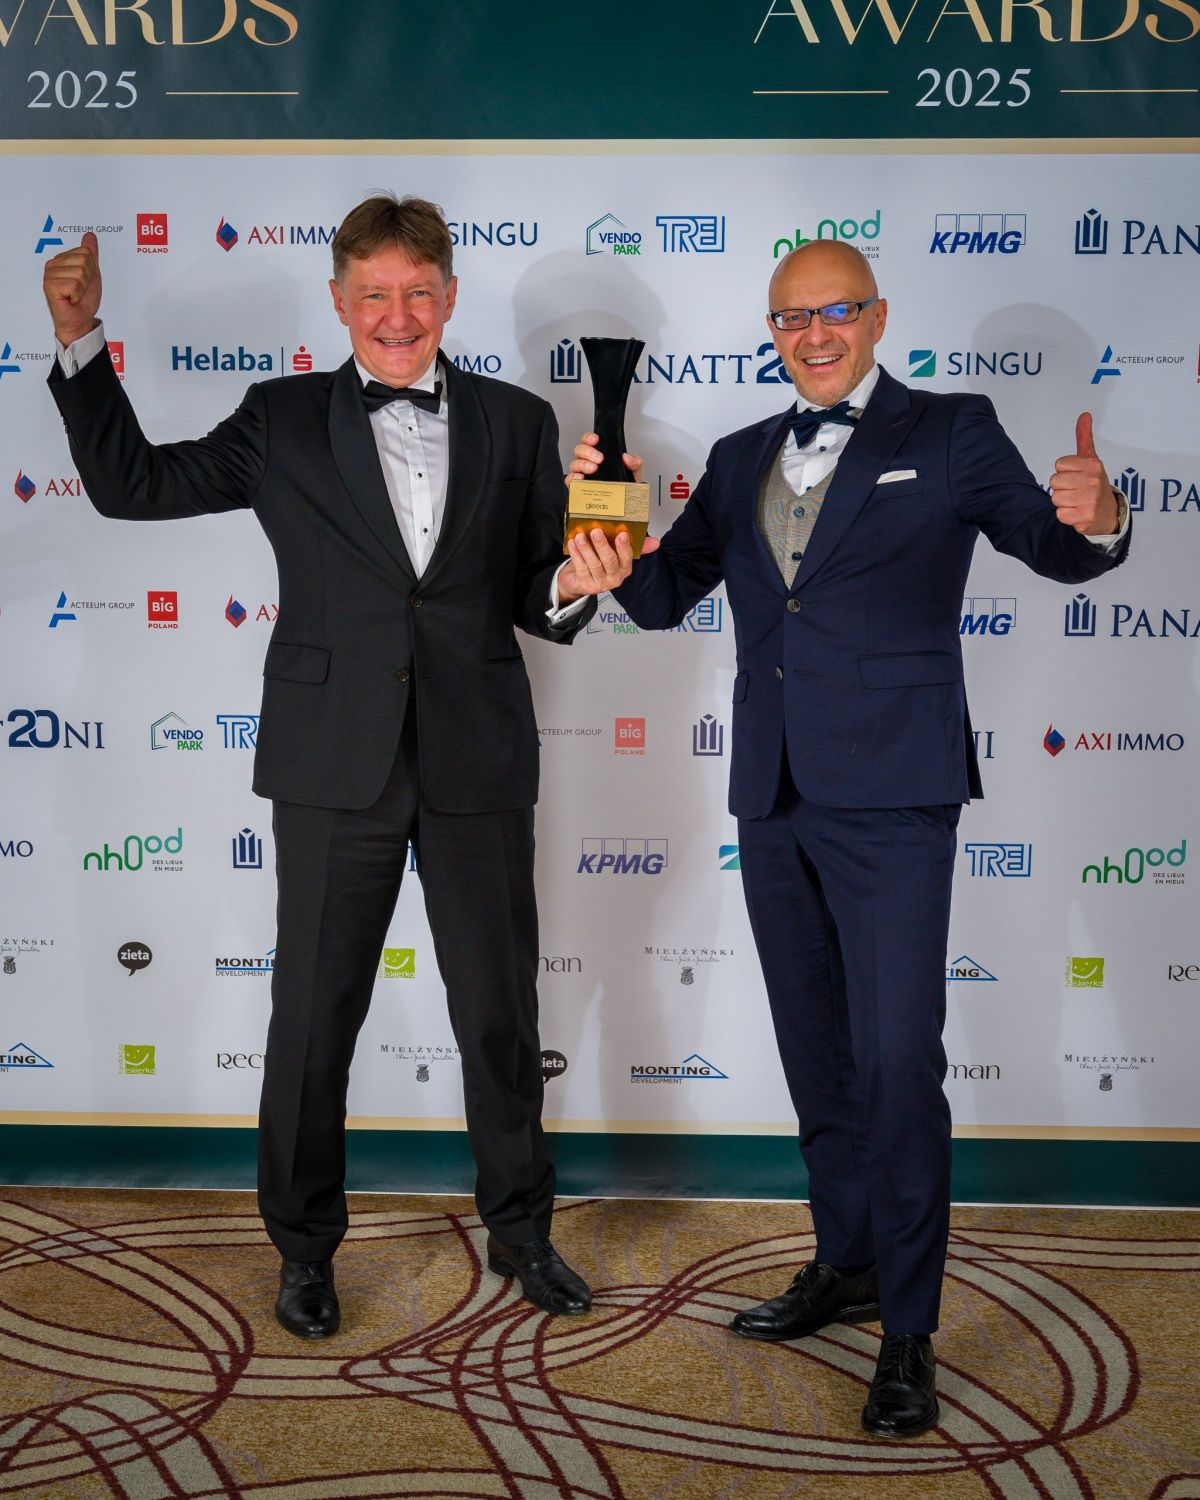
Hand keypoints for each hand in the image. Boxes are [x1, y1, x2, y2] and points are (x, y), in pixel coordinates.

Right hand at [43, 231, 101, 345]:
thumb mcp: (92, 274)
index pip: (85, 252)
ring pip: (79, 273)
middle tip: (80, 290)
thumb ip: (91, 254)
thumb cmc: (83, 301)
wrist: (80, 321)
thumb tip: (90, 236)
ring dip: (82, 288)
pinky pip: (73, 284)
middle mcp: (53, 265)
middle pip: (83, 261)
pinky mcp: (49, 286)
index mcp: (61, 259)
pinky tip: (70, 299)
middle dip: (87, 279)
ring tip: (75, 295)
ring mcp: (49, 275)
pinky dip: (77, 295)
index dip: (91, 270)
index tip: (85, 281)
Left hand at [558, 527, 659, 602]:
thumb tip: (656, 542)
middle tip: (596, 531)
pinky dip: (576, 555)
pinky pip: (581, 568)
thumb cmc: (600, 563)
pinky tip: (573, 544)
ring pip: (594, 564)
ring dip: (586, 549)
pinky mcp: (586, 585)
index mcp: (624, 568)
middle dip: (602, 545)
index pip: (626, 557)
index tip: (621, 534)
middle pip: (609, 560)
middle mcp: (614, 577)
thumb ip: (633, 545)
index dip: (624, 546)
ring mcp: (600, 583)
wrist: (579, 581)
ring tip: (580, 536)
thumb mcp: (617, 553)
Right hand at [568, 431, 643, 485]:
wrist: (624, 500)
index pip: (588, 441)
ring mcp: (582, 473)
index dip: (589, 438)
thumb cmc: (625, 482)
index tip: (596, 439)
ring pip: (574, 464)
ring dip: (583, 464)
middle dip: (588, 452)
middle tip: (599, 458)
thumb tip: (627, 457)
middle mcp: (587, 461)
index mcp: (598, 453)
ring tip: (593, 468)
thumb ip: (634, 461)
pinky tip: (581, 478)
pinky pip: (570, 479)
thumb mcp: (633, 469)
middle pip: (579, 450)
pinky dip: (573, 478)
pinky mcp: (578, 486)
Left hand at [1049, 413, 1119, 534]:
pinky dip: (1066, 515)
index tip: (1076, 475)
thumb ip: (1084, 438)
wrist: (1108, 512)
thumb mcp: (1091, 459)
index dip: (1064, 471)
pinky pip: (1060, 515)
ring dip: (1063, 502)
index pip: (1058, 465)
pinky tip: (1077, 512)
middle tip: (1075, 490)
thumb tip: (1084, 415)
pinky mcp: (1085, 518)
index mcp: (1092, 465)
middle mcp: (1092, 481)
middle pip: (1054, 482)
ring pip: (1055, 498)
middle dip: (1062, 487)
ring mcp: (1089, 500)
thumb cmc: (1094, 483)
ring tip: (1076, 501)